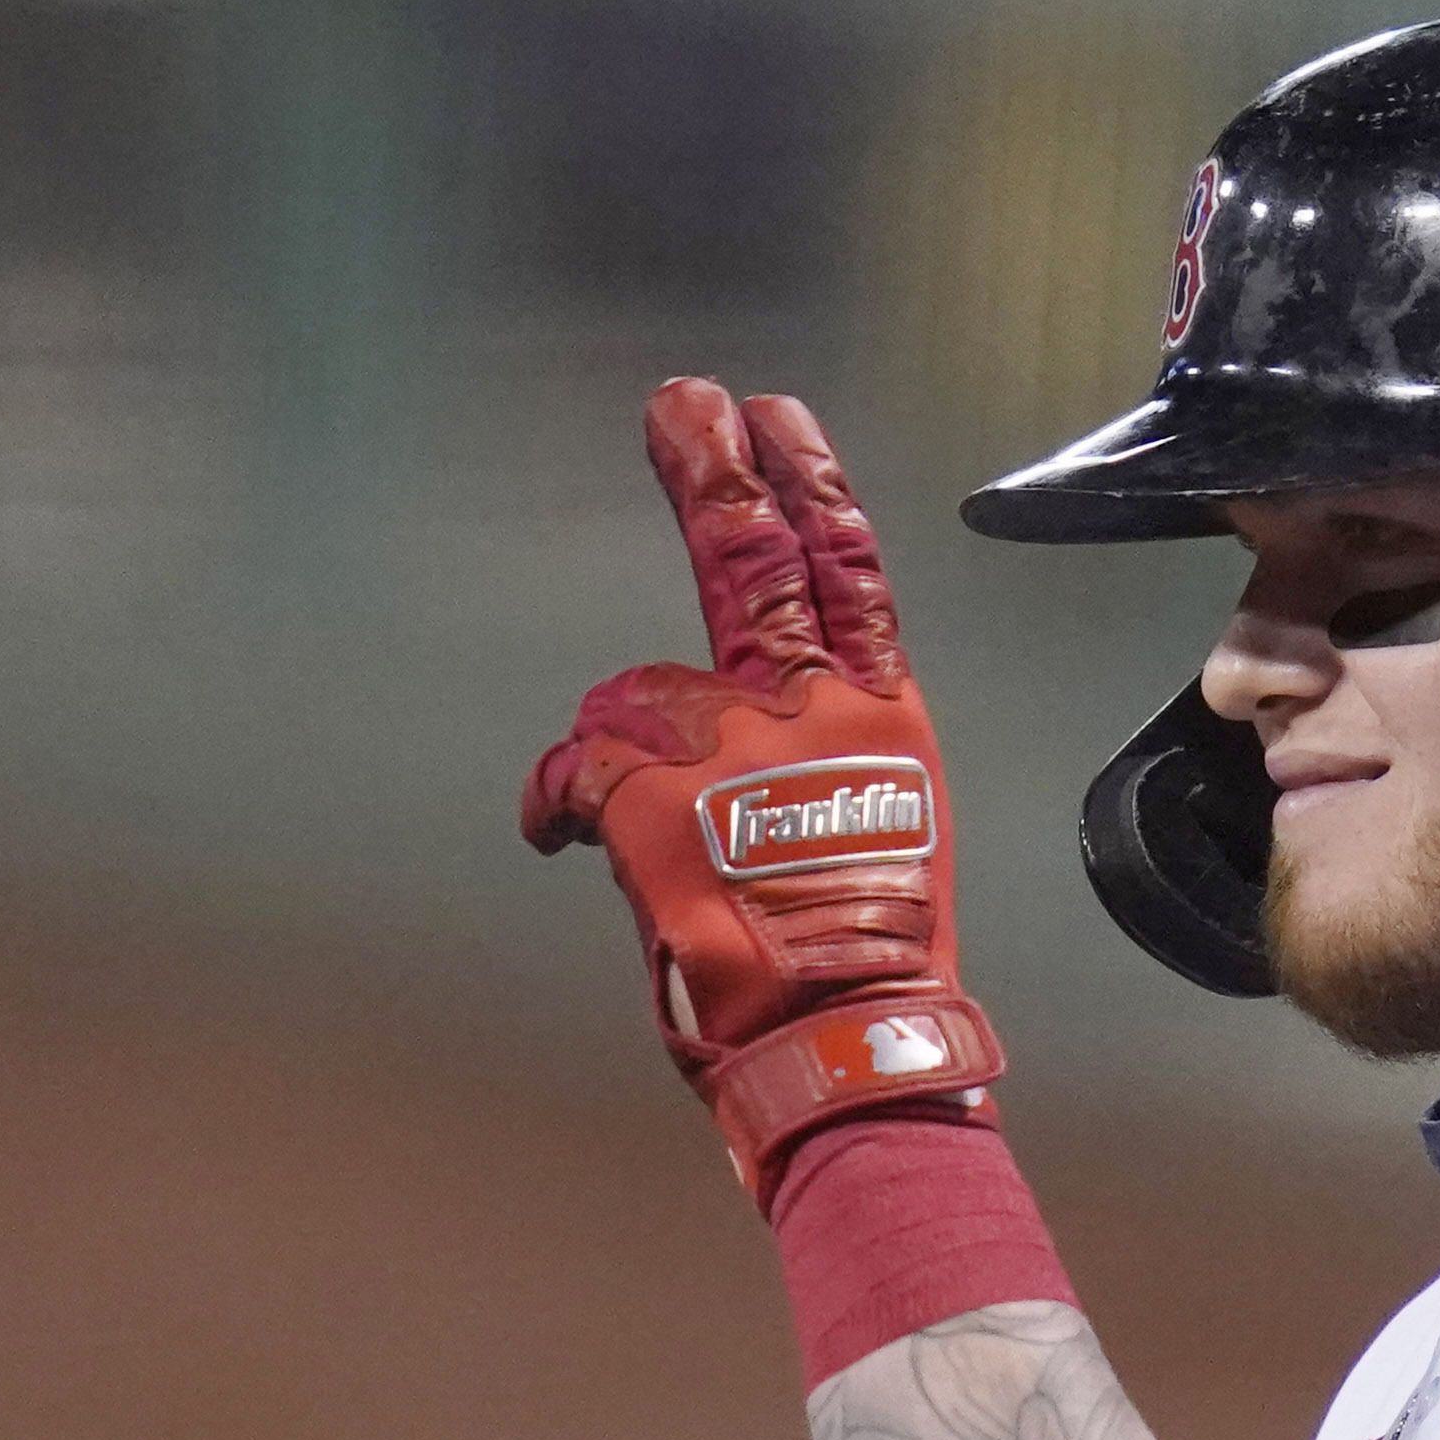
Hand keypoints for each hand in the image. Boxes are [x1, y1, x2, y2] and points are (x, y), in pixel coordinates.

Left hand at [522, 379, 1002, 1200]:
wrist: (842, 1036)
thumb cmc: (860, 970)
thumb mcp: (871, 841)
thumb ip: (813, 770)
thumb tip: (738, 781)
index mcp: (882, 715)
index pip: (847, 568)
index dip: (812, 485)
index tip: (780, 420)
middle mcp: (812, 705)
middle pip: (752, 555)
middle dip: (712, 468)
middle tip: (682, 403)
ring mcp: (729, 739)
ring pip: (634, 692)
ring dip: (621, 750)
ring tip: (656, 835)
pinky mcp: (648, 786)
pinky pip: (570, 769)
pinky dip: (557, 802)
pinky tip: (560, 836)